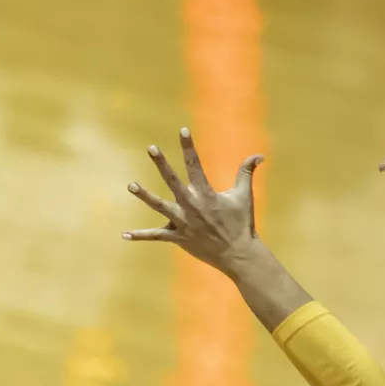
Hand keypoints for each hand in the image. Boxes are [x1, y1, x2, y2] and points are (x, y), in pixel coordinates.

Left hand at [123, 129, 264, 276]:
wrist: (237, 254)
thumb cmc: (242, 223)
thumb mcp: (244, 196)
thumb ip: (246, 173)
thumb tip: (259, 155)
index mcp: (206, 194)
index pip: (195, 165)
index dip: (189, 147)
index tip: (183, 130)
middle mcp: (191, 206)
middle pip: (172, 180)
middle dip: (161, 163)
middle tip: (151, 148)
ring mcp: (183, 222)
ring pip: (159, 206)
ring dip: (144, 195)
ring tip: (130, 185)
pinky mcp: (178, 237)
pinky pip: (156, 236)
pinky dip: (141, 235)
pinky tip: (125, 234)